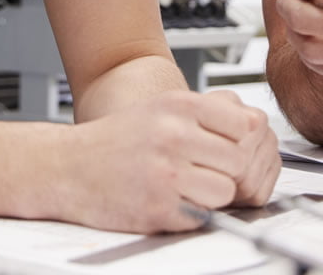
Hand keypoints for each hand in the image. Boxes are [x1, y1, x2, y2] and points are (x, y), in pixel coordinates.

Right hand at [64, 90, 278, 232]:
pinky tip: (170, 200)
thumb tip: (255, 126)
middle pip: (239, 160)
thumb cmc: (116, 140)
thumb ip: (206, 115)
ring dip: (213, 195)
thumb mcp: (161, 109)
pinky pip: (201, 215)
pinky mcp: (158, 207)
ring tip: (189, 188)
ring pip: (225, 191)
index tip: (227, 148)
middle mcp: (173, 135)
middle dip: (228, 171)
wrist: (67, 167)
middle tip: (207, 173)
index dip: (241, 140)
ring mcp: (165, 173)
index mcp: (178, 105)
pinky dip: (192, 213)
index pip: (246, 123)